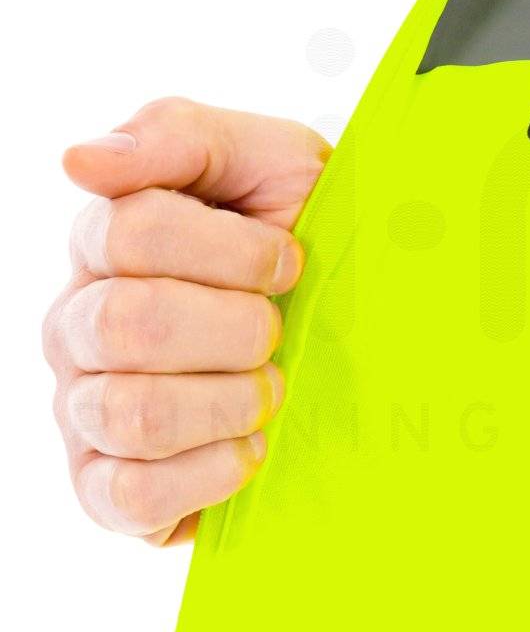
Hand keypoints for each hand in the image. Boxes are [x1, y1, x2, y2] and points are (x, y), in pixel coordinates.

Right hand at [44, 96, 331, 544]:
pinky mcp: (105, 489)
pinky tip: (248, 449)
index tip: (289, 259)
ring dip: (229, 402)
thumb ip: (179, 138)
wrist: (352, 339)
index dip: (235, 252)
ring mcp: (83, 410)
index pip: (132, 232)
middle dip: (235, 330)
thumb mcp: (268, 163)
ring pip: (132, 413)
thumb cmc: (297, 245)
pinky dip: (210, 473)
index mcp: (103, 242)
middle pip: (127, 326)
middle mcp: (75, 326)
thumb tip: (81, 161)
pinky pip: (133, 494)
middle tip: (276, 331)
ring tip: (268, 391)